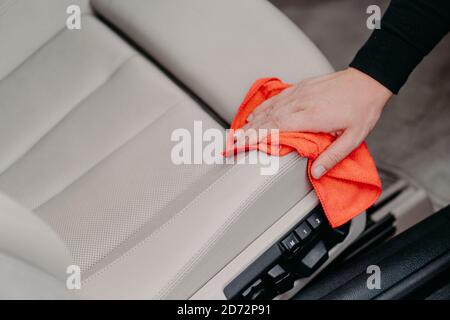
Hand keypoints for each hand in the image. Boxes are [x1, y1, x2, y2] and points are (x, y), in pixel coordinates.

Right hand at [240, 67, 392, 178]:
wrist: (368, 81)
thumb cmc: (362, 109)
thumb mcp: (354, 138)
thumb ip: (333, 156)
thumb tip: (315, 172)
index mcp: (312, 116)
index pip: (276, 128)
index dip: (255, 136)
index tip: (239, 144)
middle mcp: (302, 102)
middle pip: (267, 118)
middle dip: (246, 132)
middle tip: (230, 143)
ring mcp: (300, 93)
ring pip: (269, 108)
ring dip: (251, 121)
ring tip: (237, 133)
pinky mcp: (301, 87)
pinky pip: (276, 98)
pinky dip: (262, 107)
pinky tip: (254, 114)